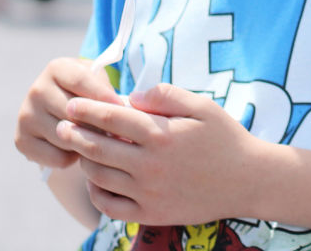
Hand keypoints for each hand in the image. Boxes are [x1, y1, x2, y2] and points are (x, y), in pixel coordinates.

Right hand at [14, 57, 121, 168]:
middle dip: (98, 124)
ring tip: (99, 140)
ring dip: (87, 143)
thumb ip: (107, 88)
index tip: (122, 109)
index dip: (103, 96)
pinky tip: (78, 149)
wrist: (59, 110)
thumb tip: (122, 110)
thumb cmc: (87, 92)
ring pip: (67, 137)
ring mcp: (26, 116)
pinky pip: (56, 157)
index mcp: (57, 69)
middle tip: (116, 132)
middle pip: (74, 113)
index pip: (81, 81)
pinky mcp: (21, 140)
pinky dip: (72, 158)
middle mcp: (37, 90)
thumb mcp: (98, 80)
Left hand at [57, 83, 259, 224]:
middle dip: (74, 134)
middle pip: (98, 148)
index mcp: (161, 135)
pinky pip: (110, 206)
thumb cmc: (226, 138)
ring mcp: (149, 193)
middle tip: (62, 126)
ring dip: (85, 161)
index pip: (112, 119)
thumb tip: (133, 96)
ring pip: (100, 176)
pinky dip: (97, 193)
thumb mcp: (203, 106)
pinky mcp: (151, 214)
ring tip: (80, 150)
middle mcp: (150, 166)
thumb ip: (166, 95)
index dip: (88, 110)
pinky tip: (97, 180)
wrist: (249, 180)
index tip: (73, 104)